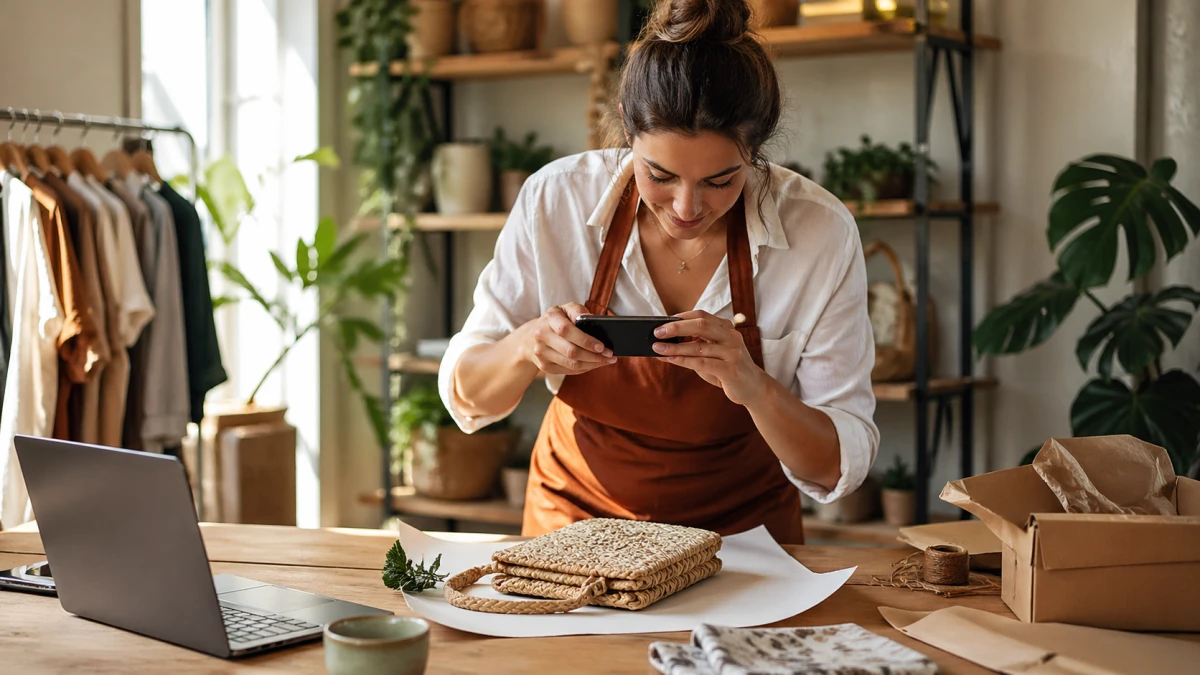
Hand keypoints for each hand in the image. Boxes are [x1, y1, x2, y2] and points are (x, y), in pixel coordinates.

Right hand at [519, 303, 616, 374]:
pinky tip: (594, 364)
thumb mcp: (565, 309)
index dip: (585, 340)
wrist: (531, 337)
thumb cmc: (556, 320)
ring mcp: (541, 353)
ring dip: (592, 364)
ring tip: (606, 361)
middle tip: (610, 356)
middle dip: (594, 356)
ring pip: (571, 364)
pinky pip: (568, 371)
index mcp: (549, 319)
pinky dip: (584, 369)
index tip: (602, 346)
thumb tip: (593, 321)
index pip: (567, 331)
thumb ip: (579, 311)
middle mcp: (542, 336)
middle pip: (571, 352)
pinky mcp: (544, 366)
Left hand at [652, 310, 769, 405]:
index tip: (661, 322)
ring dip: (675, 347)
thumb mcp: (712, 353)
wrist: (754, 388)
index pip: (701, 315)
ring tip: (657, 349)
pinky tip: (671, 359)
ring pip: (699, 346)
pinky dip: (684, 360)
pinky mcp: (731, 369)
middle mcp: (731, 336)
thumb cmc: (728, 369)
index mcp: (726, 328)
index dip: (680, 317)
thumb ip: (695, 345)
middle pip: (701, 325)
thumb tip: (665, 342)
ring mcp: (733, 352)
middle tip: (657, 332)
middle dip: (676, 327)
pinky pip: (702, 362)